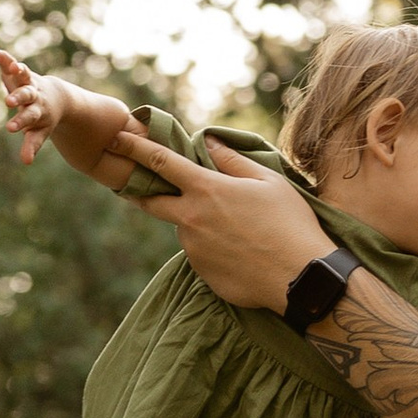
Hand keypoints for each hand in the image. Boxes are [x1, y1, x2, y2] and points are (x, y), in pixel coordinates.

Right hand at [0, 46, 66, 164]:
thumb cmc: (43, 118)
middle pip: (27, 95)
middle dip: (19, 98)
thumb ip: (32, 145)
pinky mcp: (21, 71)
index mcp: (38, 112)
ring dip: (18, 70)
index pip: (29, 118)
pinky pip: (11, 62)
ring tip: (12, 67)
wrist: (56, 97)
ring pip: (24, 74)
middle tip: (9, 103)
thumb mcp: (39, 132)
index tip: (10, 128)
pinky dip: (3, 58)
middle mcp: (34, 95)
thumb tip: (26, 162)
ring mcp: (28, 81)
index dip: (20, 122)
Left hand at [112, 122, 330, 308]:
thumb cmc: (290, 224)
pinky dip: (212, 249)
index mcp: (206, 190)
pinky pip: (201, 255)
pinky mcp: (202, 274)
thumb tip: (210, 143)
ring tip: (234, 230)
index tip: (116, 138)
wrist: (301, 279)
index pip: (161, 162)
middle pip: (152, 201)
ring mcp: (194, 249)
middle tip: (136, 186)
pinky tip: (241, 252)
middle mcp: (191, 219)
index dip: (135, 147)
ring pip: (185, 230)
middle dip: (140, 190)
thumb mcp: (268, 181)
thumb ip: (233, 161)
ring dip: (196, 223)